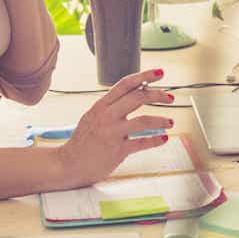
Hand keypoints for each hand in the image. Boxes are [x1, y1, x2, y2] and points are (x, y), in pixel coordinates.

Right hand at [57, 68, 176, 185]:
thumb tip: (135, 94)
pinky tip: (163, 138)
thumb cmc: (83, 142)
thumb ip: (110, 107)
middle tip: (170, 97)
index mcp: (101, 105)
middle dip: (158, 95)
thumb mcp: (92, 117)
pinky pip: (141, 143)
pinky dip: (155, 140)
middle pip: (138, 97)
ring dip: (161, 120)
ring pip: (143, 121)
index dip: (145, 76)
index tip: (160, 73)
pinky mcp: (117, 151)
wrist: (68, 164)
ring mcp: (112, 133)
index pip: (125, 84)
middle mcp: (107, 116)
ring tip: (170, 121)